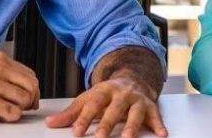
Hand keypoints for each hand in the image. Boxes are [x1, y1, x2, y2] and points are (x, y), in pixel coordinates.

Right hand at [0, 51, 38, 122]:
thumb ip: (1, 74)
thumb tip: (22, 86)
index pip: (30, 74)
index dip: (32, 90)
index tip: (28, 99)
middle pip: (32, 87)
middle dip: (29, 100)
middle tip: (21, 108)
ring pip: (25, 100)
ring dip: (18, 110)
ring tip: (4, 111)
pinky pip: (13, 113)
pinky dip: (9, 118)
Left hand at [45, 76, 165, 137]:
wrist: (132, 79)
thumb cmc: (107, 95)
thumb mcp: (88, 100)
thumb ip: (71, 113)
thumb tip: (50, 123)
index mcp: (103, 91)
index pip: (92, 105)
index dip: (84, 119)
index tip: (76, 132)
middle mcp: (121, 94)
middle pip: (113, 110)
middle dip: (107, 124)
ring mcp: (136, 100)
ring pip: (135, 113)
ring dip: (132, 126)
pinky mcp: (150, 106)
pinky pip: (155, 116)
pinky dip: (159, 125)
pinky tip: (162, 134)